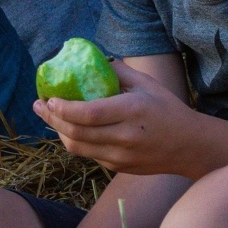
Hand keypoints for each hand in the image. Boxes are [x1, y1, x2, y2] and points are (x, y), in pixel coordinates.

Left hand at [34, 59, 202, 175]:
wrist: (190, 145)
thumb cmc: (167, 108)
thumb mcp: (146, 83)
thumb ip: (118, 71)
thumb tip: (92, 60)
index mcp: (131, 111)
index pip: (88, 114)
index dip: (63, 108)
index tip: (48, 98)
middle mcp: (124, 137)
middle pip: (76, 134)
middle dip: (51, 119)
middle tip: (38, 106)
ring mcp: (121, 156)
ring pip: (78, 148)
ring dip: (59, 132)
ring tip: (50, 116)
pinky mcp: (119, 167)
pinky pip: (89, 155)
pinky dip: (76, 141)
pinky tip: (70, 128)